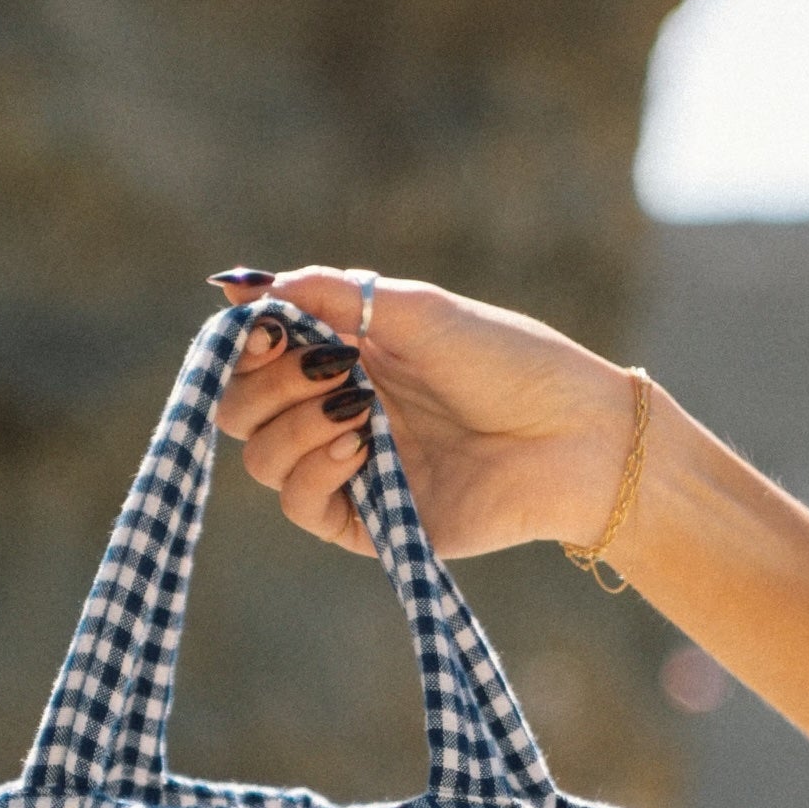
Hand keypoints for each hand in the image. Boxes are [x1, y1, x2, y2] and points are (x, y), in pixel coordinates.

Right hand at [213, 266, 633, 561]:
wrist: (572, 436)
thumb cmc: (508, 362)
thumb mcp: (413, 311)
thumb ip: (324, 294)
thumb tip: (236, 285)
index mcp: (344, 355)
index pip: (252, 358)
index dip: (241, 346)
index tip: (266, 330)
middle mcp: (336, 411)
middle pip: (239, 411)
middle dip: (264, 384)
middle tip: (326, 368)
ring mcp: (350, 468)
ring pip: (260, 459)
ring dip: (294, 426)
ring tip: (358, 410)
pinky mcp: (369, 522)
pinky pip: (300, 505)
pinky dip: (313, 471)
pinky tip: (358, 448)